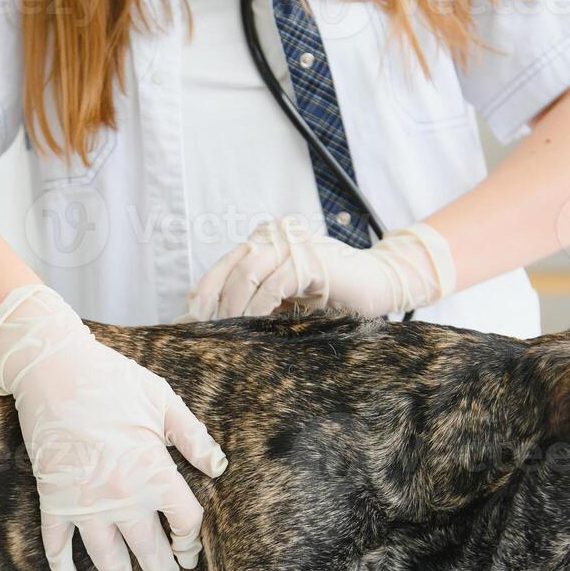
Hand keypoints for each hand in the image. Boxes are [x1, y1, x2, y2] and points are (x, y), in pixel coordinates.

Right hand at [0, 285, 227, 570]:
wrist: (51, 371)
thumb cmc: (111, 380)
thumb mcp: (163, 402)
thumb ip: (194, 438)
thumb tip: (219, 467)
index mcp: (154, 474)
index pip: (183, 524)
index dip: (191, 544)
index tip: (191, 554)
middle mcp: (122, 499)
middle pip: (150, 553)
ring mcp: (85, 504)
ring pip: (107, 559)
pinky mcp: (53, 499)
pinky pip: (57, 542)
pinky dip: (61, 565)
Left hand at [184, 215, 455, 320]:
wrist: (378, 284)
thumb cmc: (329, 294)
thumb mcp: (282, 297)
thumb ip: (252, 299)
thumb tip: (208, 323)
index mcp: (263, 239)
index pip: (221, 266)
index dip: (203, 296)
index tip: (191, 326)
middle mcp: (275, 233)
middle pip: (230, 268)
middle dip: (216, 305)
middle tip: (212, 336)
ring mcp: (293, 243)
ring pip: (248, 273)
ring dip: (236, 308)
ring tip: (233, 334)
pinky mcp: (310, 259)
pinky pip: (274, 283)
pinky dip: (261, 306)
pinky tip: (257, 325)